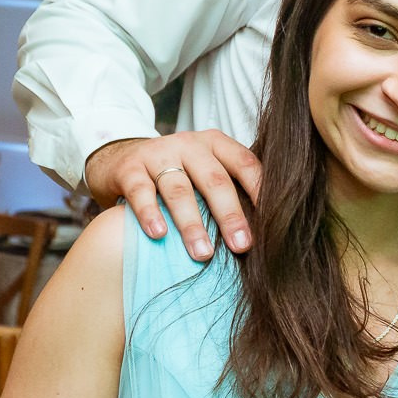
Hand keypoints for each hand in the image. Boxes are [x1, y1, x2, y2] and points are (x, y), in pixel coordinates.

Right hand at [84, 131, 262, 261]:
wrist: (123, 160)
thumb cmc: (178, 173)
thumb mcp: (206, 172)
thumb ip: (232, 190)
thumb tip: (269, 231)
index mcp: (216, 143)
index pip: (245, 163)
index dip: (260, 191)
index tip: (274, 222)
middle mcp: (189, 144)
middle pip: (215, 179)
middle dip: (230, 215)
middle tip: (242, 246)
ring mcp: (158, 154)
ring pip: (179, 189)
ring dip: (192, 224)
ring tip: (203, 253)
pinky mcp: (129, 169)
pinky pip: (141, 192)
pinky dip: (151, 214)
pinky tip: (159, 235)